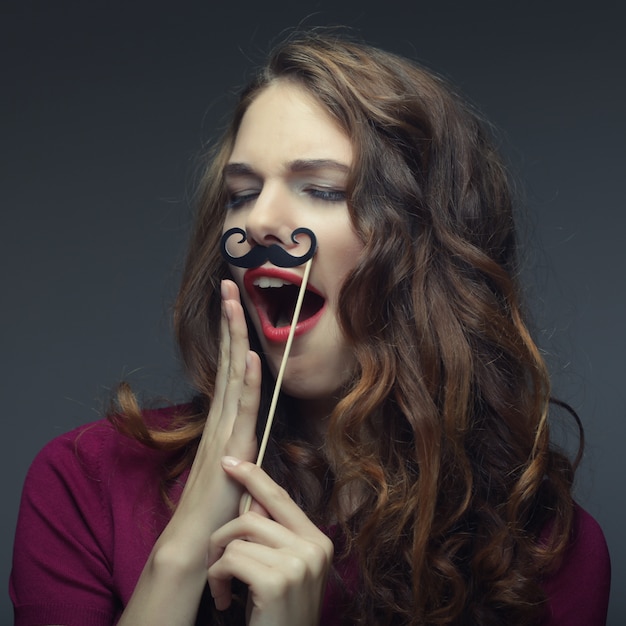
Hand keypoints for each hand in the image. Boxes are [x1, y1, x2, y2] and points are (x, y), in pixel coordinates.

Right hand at [152, 279, 261, 584]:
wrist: (194, 544)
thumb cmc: (215, 509)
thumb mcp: (235, 468)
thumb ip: (243, 445)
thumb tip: (251, 434)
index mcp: (225, 421)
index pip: (231, 370)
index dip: (232, 337)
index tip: (233, 306)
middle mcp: (223, 419)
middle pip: (229, 361)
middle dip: (229, 323)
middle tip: (228, 286)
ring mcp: (225, 432)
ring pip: (233, 376)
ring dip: (235, 339)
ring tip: (233, 303)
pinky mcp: (231, 450)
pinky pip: (243, 410)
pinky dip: (248, 383)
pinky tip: (251, 358)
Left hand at [207, 458, 333, 625]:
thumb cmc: (276, 617)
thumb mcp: (285, 572)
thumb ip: (274, 537)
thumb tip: (248, 500)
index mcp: (319, 542)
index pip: (281, 498)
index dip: (254, 476)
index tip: (230, 462)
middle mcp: (315, 548)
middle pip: (252, 515)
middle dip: (223, 535)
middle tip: (214, 560)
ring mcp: (300, 563)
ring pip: (238, 535)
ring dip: (218, 561)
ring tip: (221, 586)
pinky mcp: (278, 581)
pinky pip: (230, 559)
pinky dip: (217, 579)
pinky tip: (222, 600)